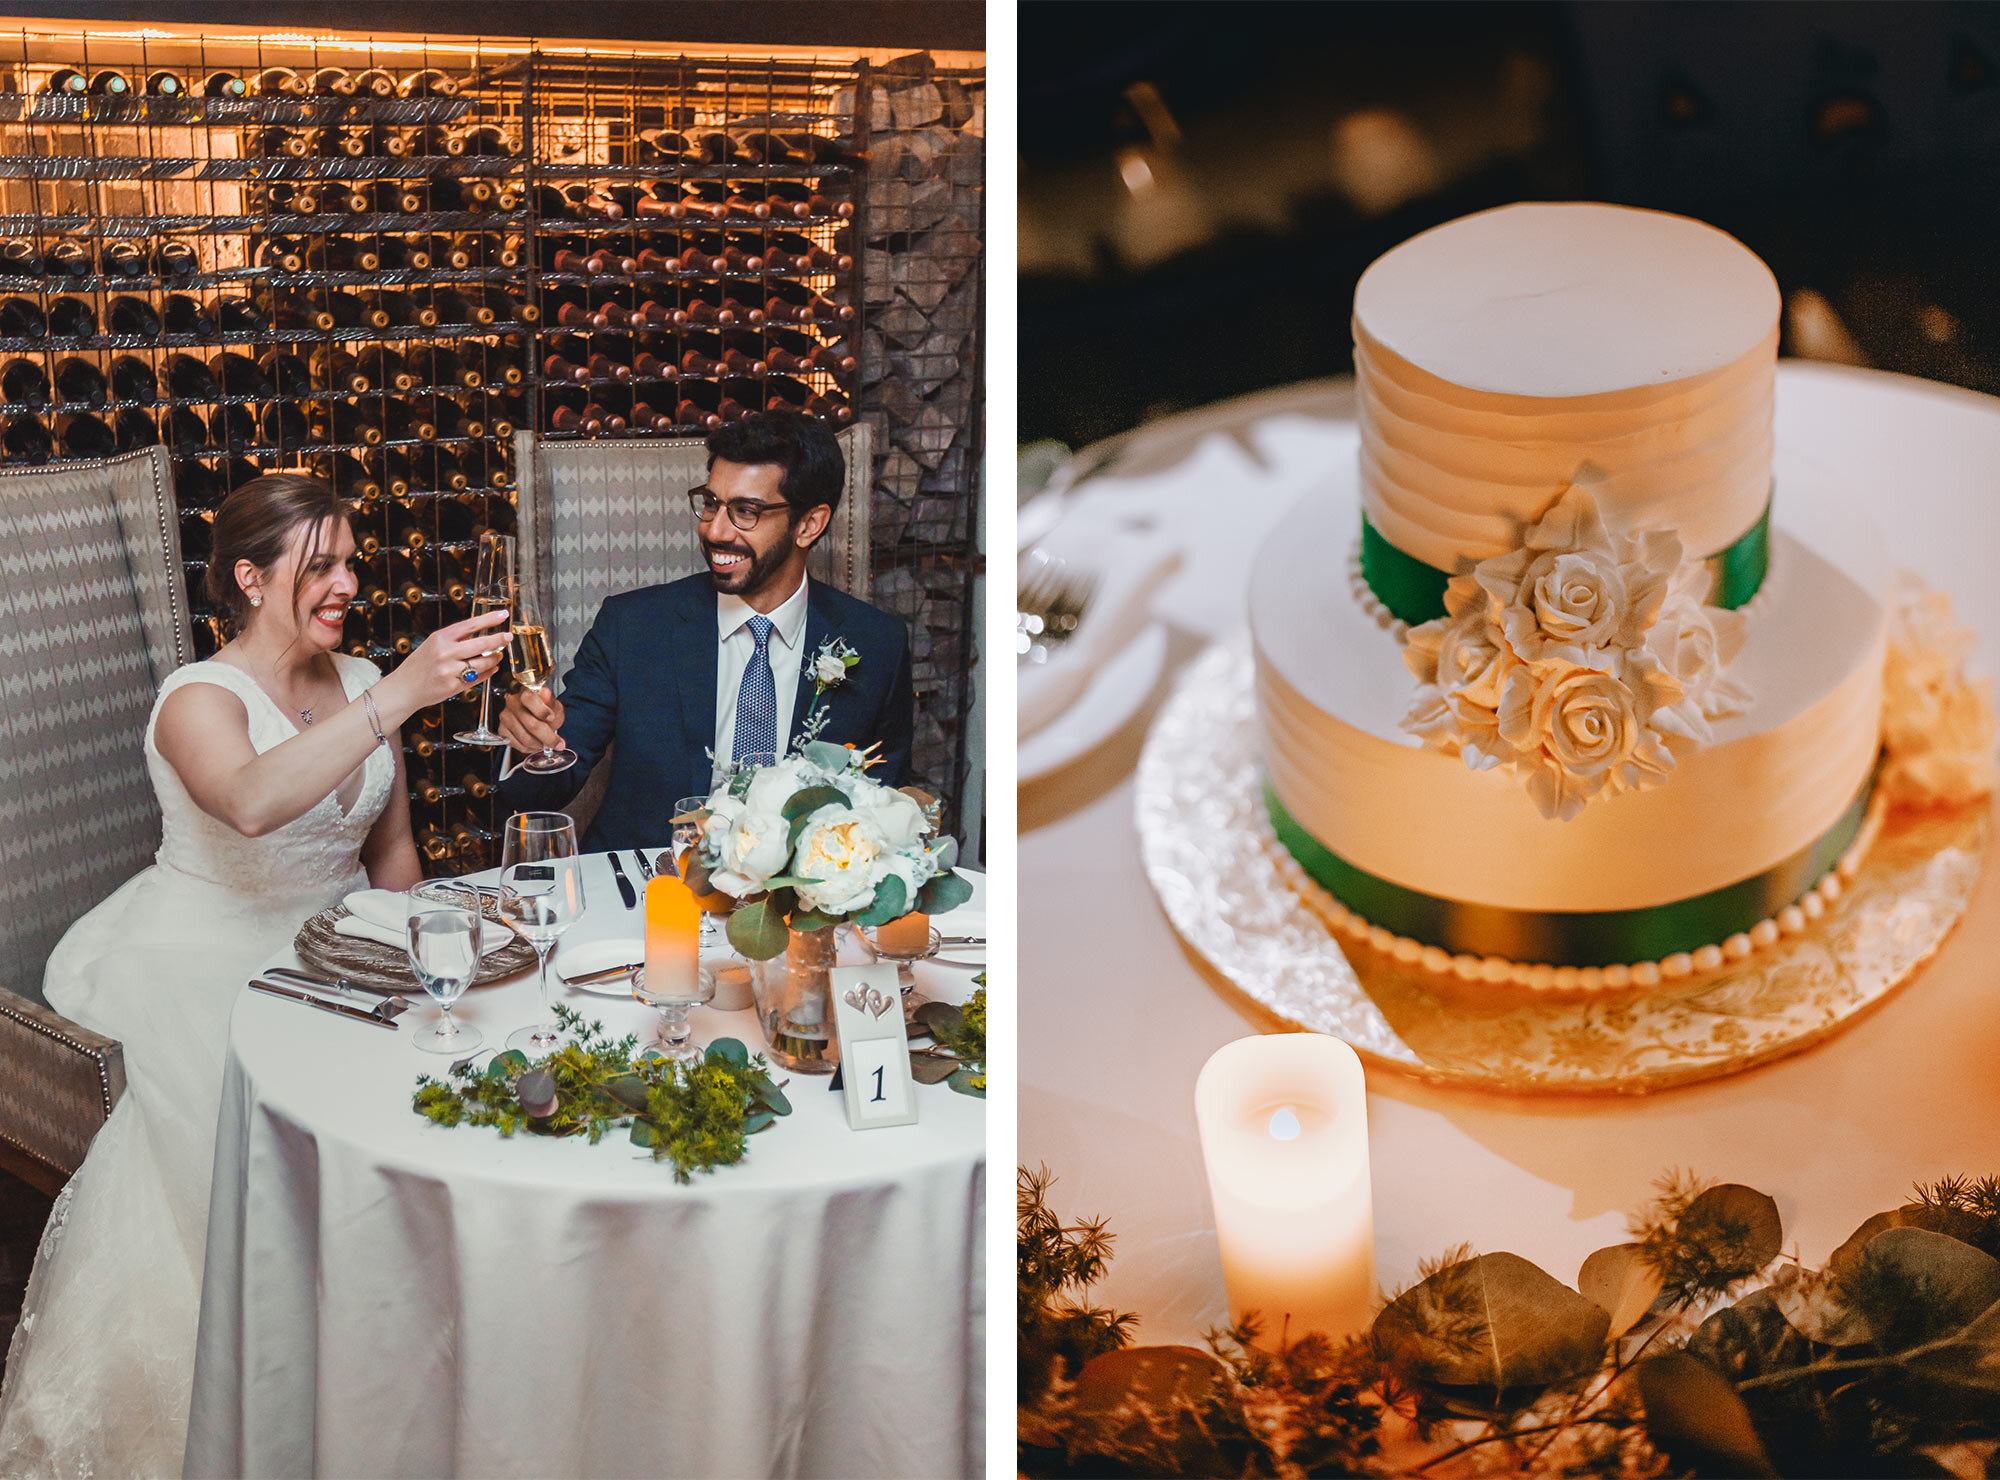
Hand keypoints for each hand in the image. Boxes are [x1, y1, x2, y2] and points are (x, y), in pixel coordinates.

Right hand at [388, 608, 509, 710]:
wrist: (404, 688)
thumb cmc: (420, 664)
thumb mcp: (432, 644)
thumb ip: (455, 639)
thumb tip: (481, 632)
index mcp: (440, 638)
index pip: (470, 625)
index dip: (489, 619)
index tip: (503, 615)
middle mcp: (445, 653)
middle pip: (481, 644)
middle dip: (499, 639)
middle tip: (508, 637)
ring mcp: (449, 671)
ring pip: (483, 663)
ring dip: (495, 659)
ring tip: (498, 656)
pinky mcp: (453, 686)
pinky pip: (478, 678)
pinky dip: (489, 672)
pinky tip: (492, 668)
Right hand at [498, 685, 565, 753]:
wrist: (537, 718)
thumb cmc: (546, 711)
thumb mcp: (554, 706)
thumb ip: (551, 703)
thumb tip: (546, 694)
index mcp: (525, 692)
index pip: (529, 699)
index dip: (541, 710)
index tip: (551, 717)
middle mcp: (512, 703)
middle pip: (531, 724)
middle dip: (548, 737)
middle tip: (559, 744)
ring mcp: (506, 717)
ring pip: (525, 738)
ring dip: (540, 745)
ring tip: (547, 744)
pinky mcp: (502, 730)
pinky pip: (519, 745)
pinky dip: (531, 748)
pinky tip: (536, 744)